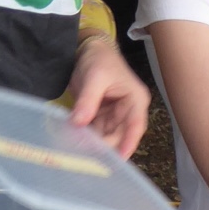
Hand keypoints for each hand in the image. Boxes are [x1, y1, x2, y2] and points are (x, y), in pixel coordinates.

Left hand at [67, 36, 149, 158]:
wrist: (88, 50)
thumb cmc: (99, 59)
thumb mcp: (94, 77)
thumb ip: (88, 100)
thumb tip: (78, 123)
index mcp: (135, 100)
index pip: (135, 125)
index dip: (128, 143)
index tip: (118, 159)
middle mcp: (128, 111)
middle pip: (119, 136)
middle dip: (103, 145)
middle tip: (83, 154)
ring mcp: (114, 116)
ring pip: (105, 137)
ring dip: (92, 144)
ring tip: (75, 150)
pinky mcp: (101, 118)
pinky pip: (94, 132)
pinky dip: (85, 138)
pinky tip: (73, 143)